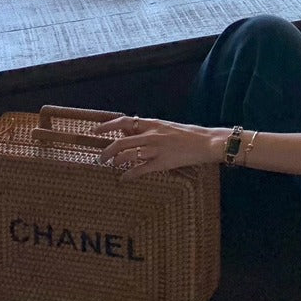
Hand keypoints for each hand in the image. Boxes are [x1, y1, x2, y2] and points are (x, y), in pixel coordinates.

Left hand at [94, 115, 221, 179]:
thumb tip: (131, 131)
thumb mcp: (166, 127)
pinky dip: (128, 175)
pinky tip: (124, 179)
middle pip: (121, 142)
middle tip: (100, 158)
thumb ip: (149, 129)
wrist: (206, 142)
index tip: (95, 130)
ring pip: (127, 156)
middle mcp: (152, 135)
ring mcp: (156, 149)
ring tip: (113, 167)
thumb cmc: (188, 135)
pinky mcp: (162, 162)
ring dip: (116, 162)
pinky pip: (139, 170)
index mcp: (153, 123)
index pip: (125, 122)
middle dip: (107, 151)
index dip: (107, 126)